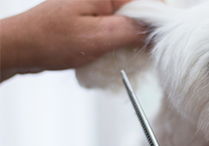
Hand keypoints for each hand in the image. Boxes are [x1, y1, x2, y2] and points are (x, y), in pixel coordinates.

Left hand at [0, 0, 154, 81]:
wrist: (22, 47)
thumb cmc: (50, 40)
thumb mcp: (98, 37)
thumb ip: (131, 31)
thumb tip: (154, 31)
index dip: (159, 18)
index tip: (162, 38)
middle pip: (139, 9)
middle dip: (143, 30)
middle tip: (142, 51)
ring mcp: (96, 5)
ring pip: (127, 19)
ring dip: (131, 38)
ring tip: (124, 54)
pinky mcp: (92, 17)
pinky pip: (115, 26)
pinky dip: (119, 40)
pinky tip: (113, 53)